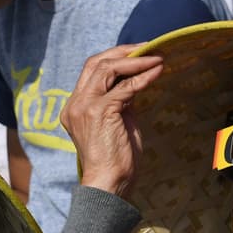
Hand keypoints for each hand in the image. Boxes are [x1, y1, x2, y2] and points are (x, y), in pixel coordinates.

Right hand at [59, 45, 163, 196]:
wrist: (109, 184)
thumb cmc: (116, 160)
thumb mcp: (117, 123)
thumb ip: (120, 101)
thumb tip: (135, 82)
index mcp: (75, 108)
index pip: (91, 72)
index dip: (115, 58)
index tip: (138, 54)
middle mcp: (75, 105)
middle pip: (95, 63)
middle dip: (123, 52)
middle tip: (147, 47)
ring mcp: (84, 107)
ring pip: (107, 68)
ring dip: (135, 61)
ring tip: (156, 58)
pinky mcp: (100, 112)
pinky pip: (125, 87)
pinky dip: (143, 77)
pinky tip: (158, 72)